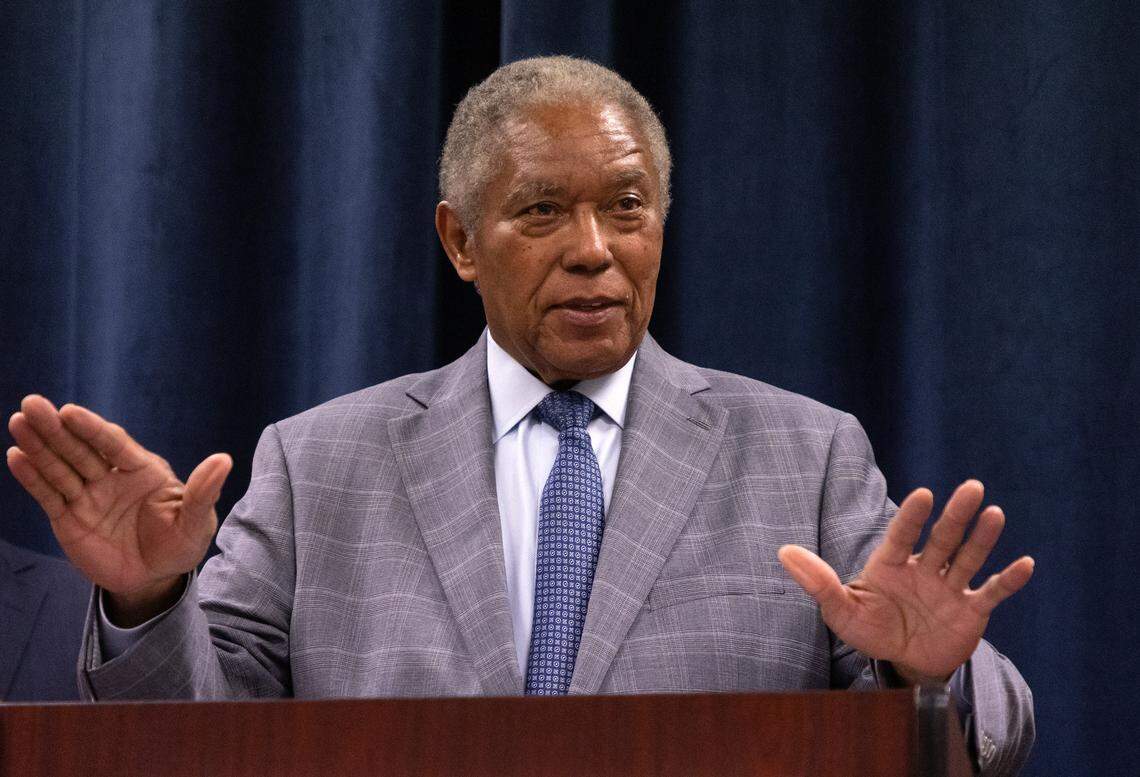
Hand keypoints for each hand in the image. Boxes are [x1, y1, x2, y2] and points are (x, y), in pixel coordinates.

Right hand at [6, 395, 230, 621]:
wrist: (155, 578)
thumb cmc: (180, 543)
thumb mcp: (195, 522)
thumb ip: (203, 492)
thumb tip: (225, 459)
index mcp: (143, 470)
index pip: (114, 443)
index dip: (92, 428)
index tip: (70, 412)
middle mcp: (112, 477)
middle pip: (81, 449)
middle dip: (56, 428)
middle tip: (31, 404)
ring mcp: (88, 496)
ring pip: (60, 467)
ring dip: (39, 446)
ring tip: (18, 422)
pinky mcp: (69, 517)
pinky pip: (49, 494)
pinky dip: (32, 477)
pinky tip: (16, 456)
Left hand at [777, 480, 1033, 682]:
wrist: (902, 662)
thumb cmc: (869, 629)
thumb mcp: (840, 611)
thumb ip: (817, 582)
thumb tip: (782, 552)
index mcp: (891, 564)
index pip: (902, 535)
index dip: (912, 517)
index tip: (923, 494)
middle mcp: (923, 570)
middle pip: (941, 538)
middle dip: (956, 514)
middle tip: (972, 487)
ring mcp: (949, 589)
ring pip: (967, 559)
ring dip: (982, 538)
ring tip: (995, 514)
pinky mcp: (970, 611)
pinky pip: (992, 593)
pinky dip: (1008, 580)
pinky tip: (1026, 564)